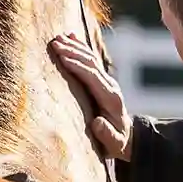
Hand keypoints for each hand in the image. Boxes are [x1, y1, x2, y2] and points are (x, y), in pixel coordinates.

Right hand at [48, 34, 130, 160]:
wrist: (128, 138)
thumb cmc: (117, 143)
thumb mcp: (115, 145)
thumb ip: (107, 135)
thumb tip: (97, 123)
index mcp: (111, 99)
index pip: (93, 77)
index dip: (77, 67)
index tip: (61, 58)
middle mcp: (110, 86)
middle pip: (91, 64)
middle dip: (73, 52)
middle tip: (54, 43)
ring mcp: (107, 81)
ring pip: (90, 59)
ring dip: (74, 47)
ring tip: (57, 38)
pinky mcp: (102, 80)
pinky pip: (91, 60)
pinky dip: (80, 48)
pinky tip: (71, 37)